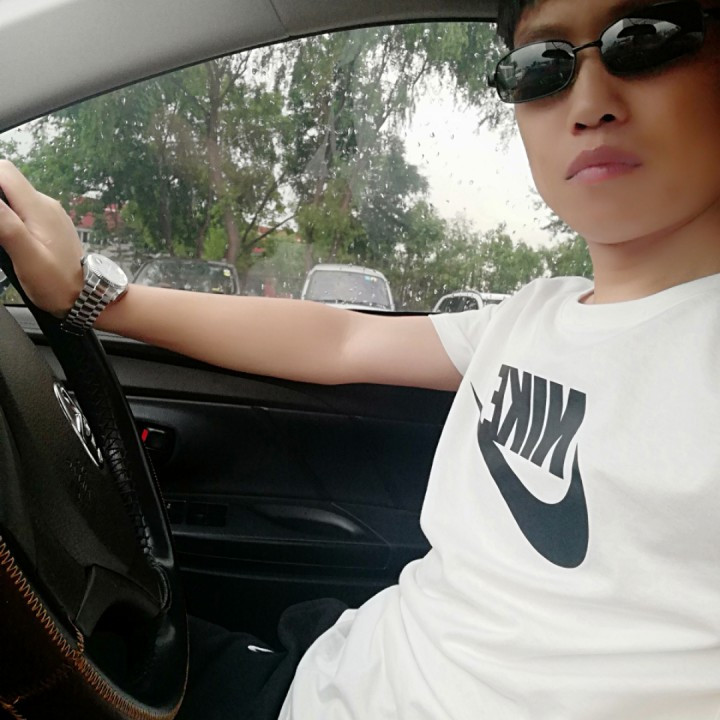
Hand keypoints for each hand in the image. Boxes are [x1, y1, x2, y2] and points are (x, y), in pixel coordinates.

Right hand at [0, 160, 83, 316]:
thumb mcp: (28, 257)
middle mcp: (47, 205)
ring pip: (15, 198)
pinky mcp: (50, 226)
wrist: (86, 296)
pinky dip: (12, 219)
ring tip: (3, 240)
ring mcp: (51, 215)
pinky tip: (10, 240)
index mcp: (39, 208)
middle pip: (7, 183)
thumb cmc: (57, 282)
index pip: (5, 171)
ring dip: (3, 211)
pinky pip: (25, 212)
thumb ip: (6, 225)